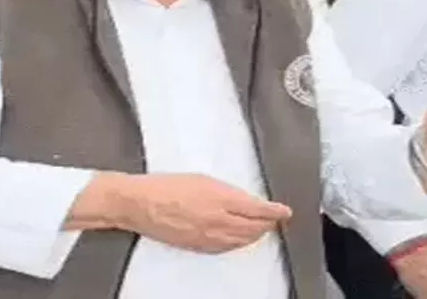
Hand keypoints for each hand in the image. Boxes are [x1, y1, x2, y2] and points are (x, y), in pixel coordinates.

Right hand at [117, 173, 291, 253]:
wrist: (140, 204)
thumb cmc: (166, 186)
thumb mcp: (202, 179)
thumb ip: (227, 191)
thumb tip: (245, 201)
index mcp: (220, 199)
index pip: (258, 209)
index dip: (275, 212)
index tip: (286, 211)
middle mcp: (218, 221)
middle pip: (254, 227)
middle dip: (268, 224)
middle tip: (276, 219)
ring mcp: (208, 237)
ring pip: (242, 240)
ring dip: (256, 234)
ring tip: (263, 228)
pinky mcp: (199, 246)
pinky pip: (226, 248)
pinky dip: (239, 243)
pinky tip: (241, 238)